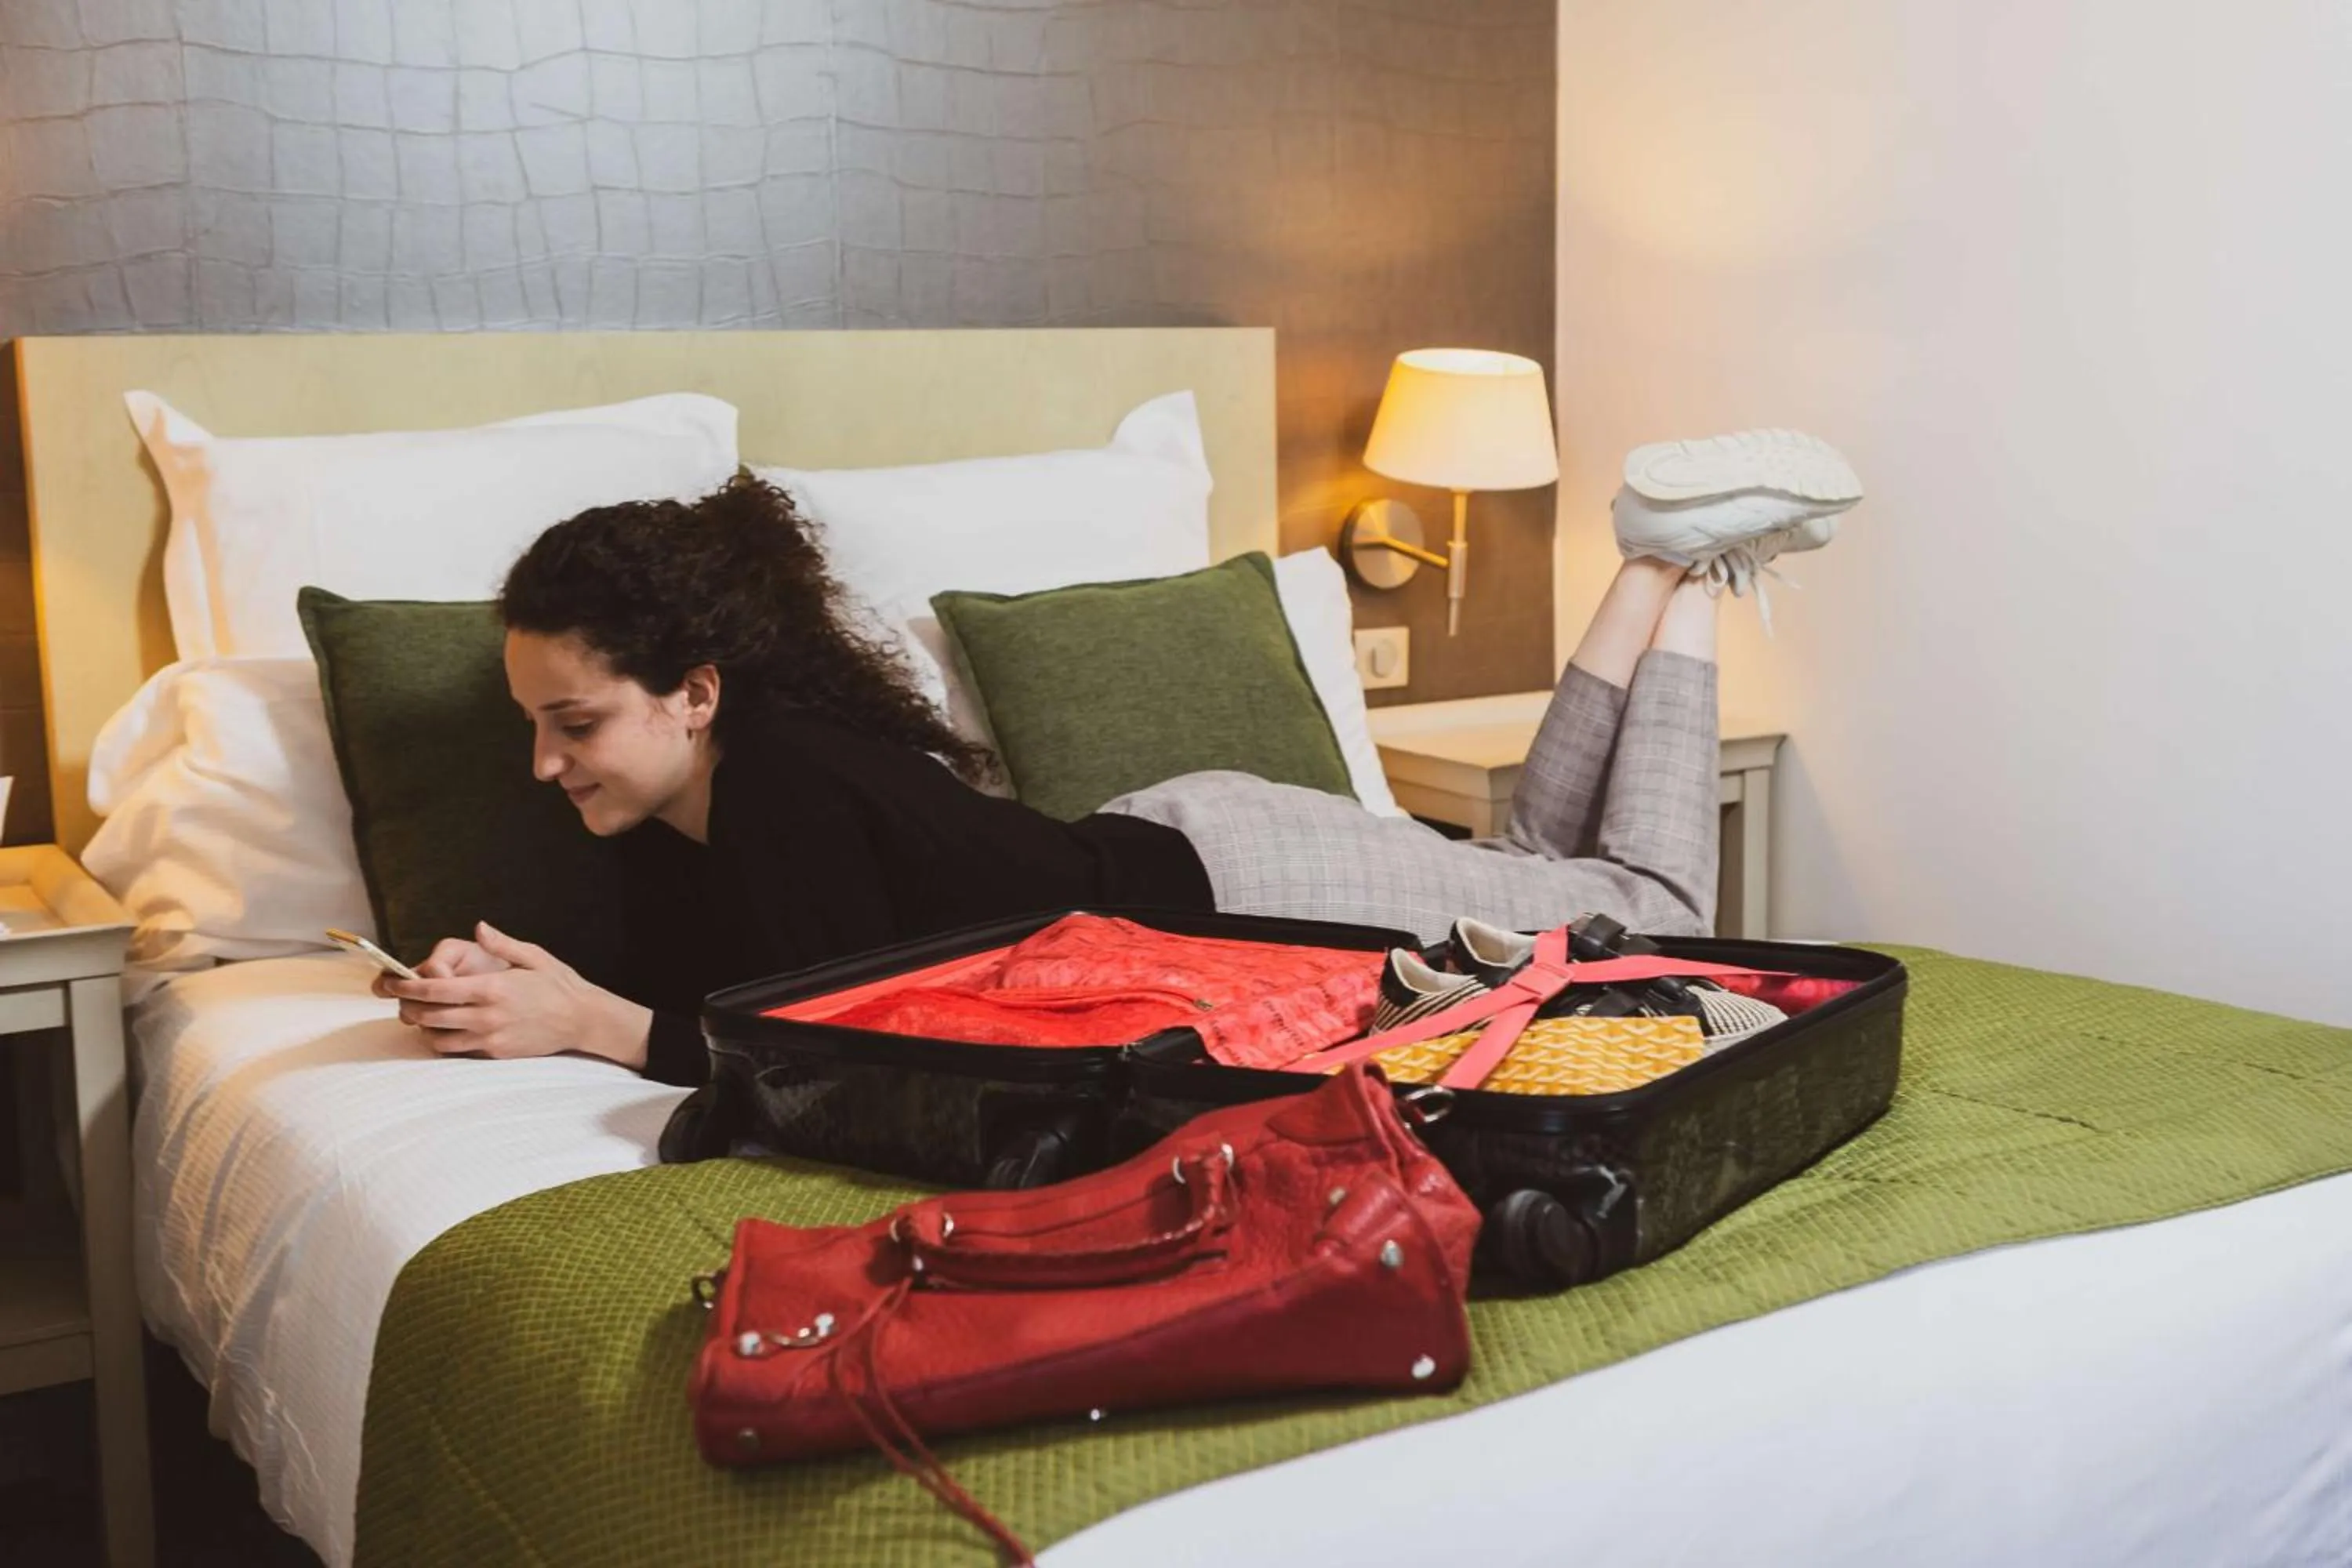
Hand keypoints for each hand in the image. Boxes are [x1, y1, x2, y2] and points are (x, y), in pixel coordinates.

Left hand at [382, 922, 651, 1070]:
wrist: (583, 1021)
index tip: (394, 983)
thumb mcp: (533, 956)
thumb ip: (501, 944)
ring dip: (424, 1028)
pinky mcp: (496, 1053)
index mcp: (491, 987)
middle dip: (408, 1008)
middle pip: (429, 1016)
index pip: (436, 988)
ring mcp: (490, 1037)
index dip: (408, 987)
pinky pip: (458, 1051)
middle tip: (401, 1001)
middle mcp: (487, 1015)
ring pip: (438, 1038)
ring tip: (423, 1016)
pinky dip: (445, 1042)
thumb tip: (478, 928)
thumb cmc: (558, 985)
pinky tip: (446, 1031)